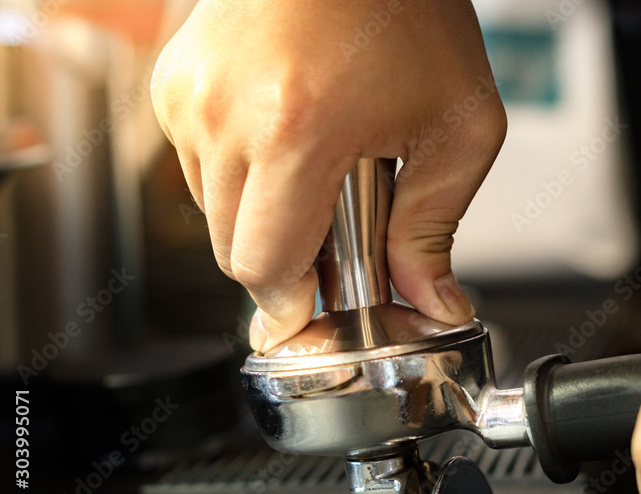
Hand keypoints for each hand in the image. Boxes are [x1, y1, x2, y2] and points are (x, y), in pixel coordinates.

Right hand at [151, 0, 505, 351]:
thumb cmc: (410, 9)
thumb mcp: (458, 126)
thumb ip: (436, 227)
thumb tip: (431, 301)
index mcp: (295, 130)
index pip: (263, 267)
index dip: (294, 303)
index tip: (322, 307)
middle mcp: (223, 113)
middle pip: (233, 251)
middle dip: (288, 261)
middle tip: (342, 226)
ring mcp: (188, 95)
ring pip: (213, 214)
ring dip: (265, 217)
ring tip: (322, 168)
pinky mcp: (173, 83)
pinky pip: (200, 168)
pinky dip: (243, 176)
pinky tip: (292, 139)